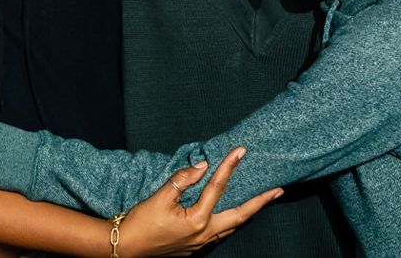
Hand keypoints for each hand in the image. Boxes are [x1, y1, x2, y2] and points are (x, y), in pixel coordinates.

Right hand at [116, 147, 279, 256]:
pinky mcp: (193, 248)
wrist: (124, 248)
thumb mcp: (160, 197)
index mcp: (197, 220)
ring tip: (259, 201)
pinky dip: (230, 222)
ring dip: (247, 213)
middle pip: (240, 216)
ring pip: (231, 227)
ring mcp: (200, 244)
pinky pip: (219, 234)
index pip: (218, 188)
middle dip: (260, 202)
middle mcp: (204, 234)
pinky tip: (230, 215)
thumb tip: (202, 166)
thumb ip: (183, 179)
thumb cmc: (140, 223)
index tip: (241, 151)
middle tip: (277, 190)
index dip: (229, 167)